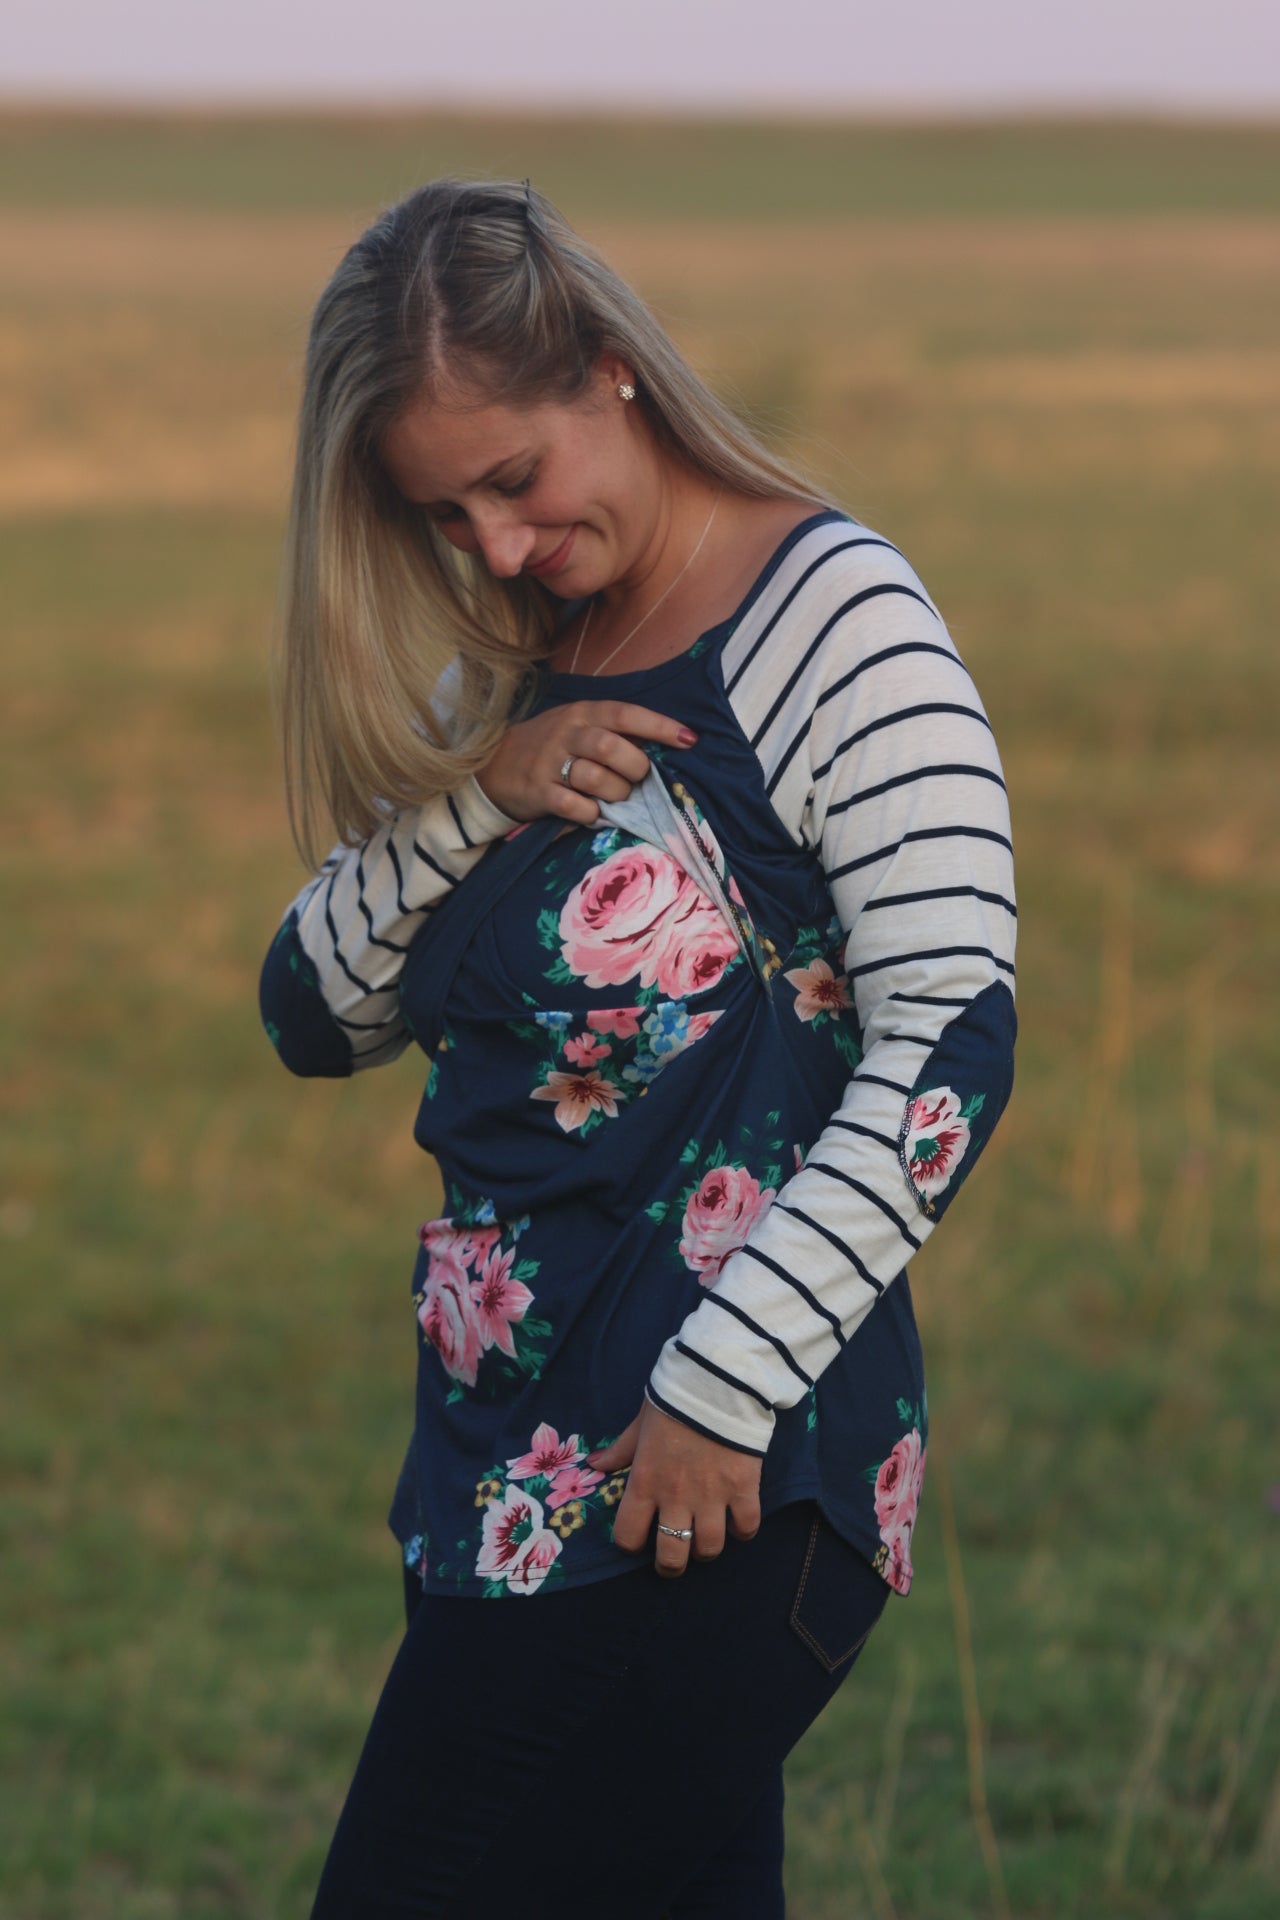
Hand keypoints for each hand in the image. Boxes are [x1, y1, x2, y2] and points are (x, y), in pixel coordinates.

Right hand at [475, 701, 697, 824]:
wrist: (496, 765)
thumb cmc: (551, 746)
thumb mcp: (579, 727)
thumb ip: (615, 732)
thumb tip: (664, 745)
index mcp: (583, 713)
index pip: (626, 714)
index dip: (660, 727)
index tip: (689, 740)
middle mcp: (566, 733)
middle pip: (611, 747)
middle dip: (635, 767)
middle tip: (638, 778)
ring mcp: (549, 762)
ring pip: (595, 777)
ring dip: (616, 793)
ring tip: (617, 797)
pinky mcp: (538, 792)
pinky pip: (574, 806)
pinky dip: (591, 813)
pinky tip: (592, 812)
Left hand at [587, 1399, 761, 1577]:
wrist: (718, 1380)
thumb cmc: (674, 1399)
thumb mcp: (640, 1423)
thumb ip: (619, 1450)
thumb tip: (594, 1466)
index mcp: (645, 1482)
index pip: (628, 1535)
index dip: (631, 1543)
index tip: (638, 1537)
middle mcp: (676, 1497)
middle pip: (671, 1556)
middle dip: (670, 1565)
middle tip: (673, 1558)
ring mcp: (712, 1496)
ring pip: (709, 1549)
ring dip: (706, 1549)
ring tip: (705, 1539)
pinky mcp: (744, 1488)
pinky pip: (747, 1528)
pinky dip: (742, 1531)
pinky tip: (736, 1521)